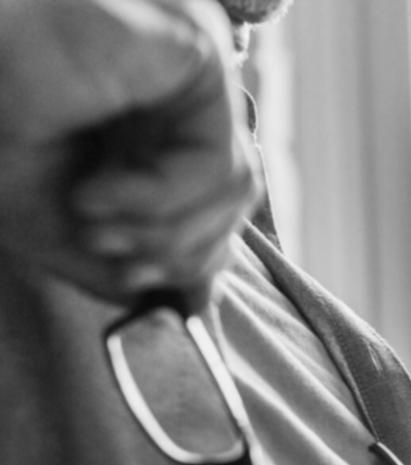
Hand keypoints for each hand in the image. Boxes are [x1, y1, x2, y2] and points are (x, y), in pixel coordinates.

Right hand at [0, 0, 260, 304]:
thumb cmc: (2, 131)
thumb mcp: (61, 223)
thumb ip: (128, 269)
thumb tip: (199, 305)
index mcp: (159, 135)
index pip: (220, 211)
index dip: (192, 263)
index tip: (138, 282)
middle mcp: (186, 105)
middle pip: (234, 203)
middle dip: (180, 254)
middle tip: (121, 264)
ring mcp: (196, 80)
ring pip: (235, 187)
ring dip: (164, 231)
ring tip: (94, 223)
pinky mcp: (200, 60)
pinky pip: (219, 158)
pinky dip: (161, 197)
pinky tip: (99, 192)